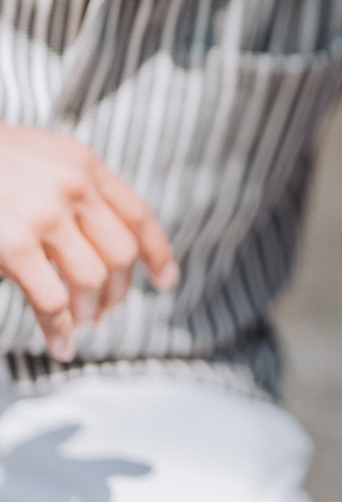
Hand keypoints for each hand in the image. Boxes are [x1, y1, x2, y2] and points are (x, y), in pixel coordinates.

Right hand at [0, 124, 177, 361]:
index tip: (166, 279)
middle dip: (121, 289)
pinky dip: (60, 328)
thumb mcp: (41, 157)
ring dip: (90, 309)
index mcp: (83, 164)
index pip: (137, 214)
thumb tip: (102, 240)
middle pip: (122, 252)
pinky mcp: (13, 247)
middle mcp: (73, 187)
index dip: (157, 251)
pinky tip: (61, 343)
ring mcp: (44, 216)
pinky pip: (54, 300)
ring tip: (81, 325)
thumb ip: (75, 187)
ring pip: (94, 278)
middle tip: (108, 311)